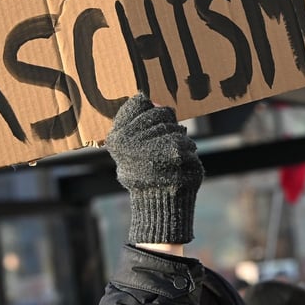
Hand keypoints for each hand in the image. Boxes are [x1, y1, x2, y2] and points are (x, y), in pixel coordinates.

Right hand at [106, 92, 203, 243]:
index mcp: (116, 136)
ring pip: (175, 126)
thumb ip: (141, 122)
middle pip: (160, 111)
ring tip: (170, 158)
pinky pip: (185, 139)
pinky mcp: (172, 151)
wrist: (158, 203)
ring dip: (179, 138)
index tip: (152, 127)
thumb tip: (154, 102)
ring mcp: (150, 145)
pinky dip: (188, 150)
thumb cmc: (147, 172)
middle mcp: (129, 139)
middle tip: (163, 146)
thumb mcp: (135, 146)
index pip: (139, 102)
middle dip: (168, 125)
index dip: (151, 111)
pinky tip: (180, 162)